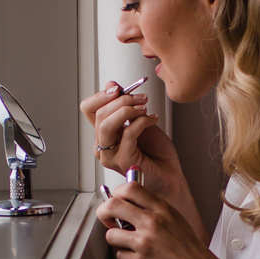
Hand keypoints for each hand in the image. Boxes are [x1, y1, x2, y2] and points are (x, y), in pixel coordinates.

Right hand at [83, 80, 192, 210]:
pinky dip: (142, 122)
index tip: (118, 88)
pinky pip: (128, 134)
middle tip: (142, 98)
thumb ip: (124, 104)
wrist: (170, 173)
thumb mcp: (139, 119)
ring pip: (107, 124)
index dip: (101, 95)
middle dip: (122, 100)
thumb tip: (111, 85)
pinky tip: (152, 119)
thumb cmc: (156, 152)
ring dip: (128, 110)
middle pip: (99, 114)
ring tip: (144, 108)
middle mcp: (103, 145)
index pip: (89, 109)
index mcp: (104, 133)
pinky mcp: (123, 161)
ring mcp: (111, 155)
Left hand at [102, 179, 230, 258]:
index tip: (116, 202)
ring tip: (128, 245)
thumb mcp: (177, 221)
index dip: (117, 193)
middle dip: (104, 213)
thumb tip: (131, 205)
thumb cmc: (192, 252)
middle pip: (112, 205)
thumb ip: (155, 211)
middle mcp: (152, 222)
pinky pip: (120, 256)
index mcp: (163, 209)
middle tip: (108, 220)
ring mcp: (145, 242)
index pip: (130, 188)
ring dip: (116, 240)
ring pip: (111, 234)